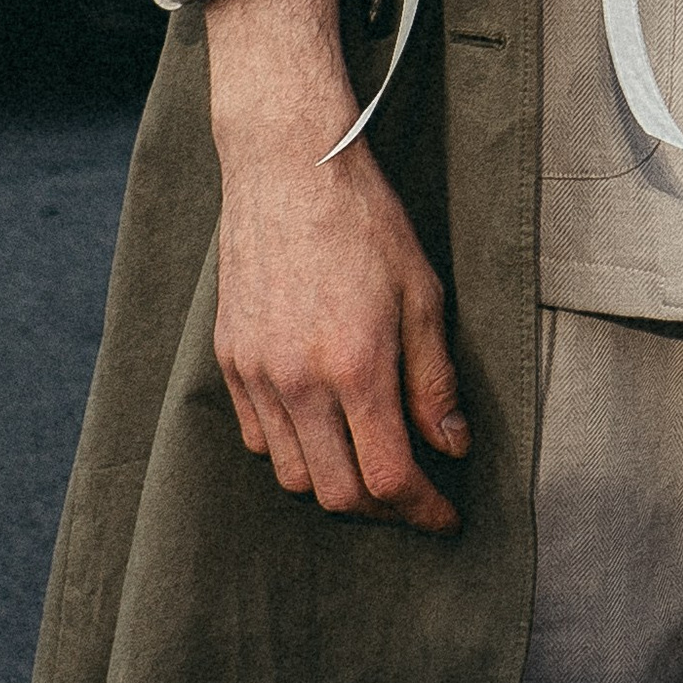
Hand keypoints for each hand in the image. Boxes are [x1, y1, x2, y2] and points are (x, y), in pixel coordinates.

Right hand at [206, 0, 465, 533]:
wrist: (288, 166)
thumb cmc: (365, 221)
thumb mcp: (423, 293)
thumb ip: (435, 379)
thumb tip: (452, 446)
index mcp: (356, 366)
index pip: (389, 479)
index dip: (424, 511)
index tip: (446, 516)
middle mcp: (299, 381)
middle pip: (338, 495)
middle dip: (384, 508)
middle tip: (414, 493)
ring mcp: (258, 373)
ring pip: (292, 475)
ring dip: (335, 483)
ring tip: (368, 459)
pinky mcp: (230, 359)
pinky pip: (258, 437)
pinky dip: (292, 450)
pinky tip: (321, 424)